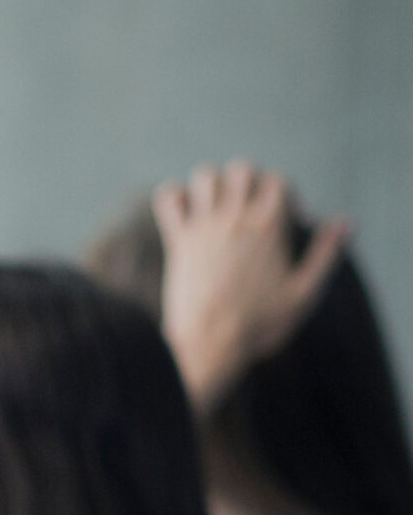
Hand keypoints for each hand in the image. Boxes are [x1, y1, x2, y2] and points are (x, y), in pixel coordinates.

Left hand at [155, 161, 350, 410]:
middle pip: (242, 169)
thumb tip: (345, 223)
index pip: (279, 180)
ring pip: (206, 176)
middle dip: (248, 181)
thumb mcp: (305, 292)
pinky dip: (173, 197)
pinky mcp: (179, 242)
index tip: (284, 221)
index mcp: (270, 227)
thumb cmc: (260, 324)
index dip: (285, 194)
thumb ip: (326, 254)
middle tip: (249, 209)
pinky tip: (183, 213)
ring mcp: (205, 228)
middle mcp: (237, 220)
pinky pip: (168, 200)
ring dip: (212, 184)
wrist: (210, 345)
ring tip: (217, 208)